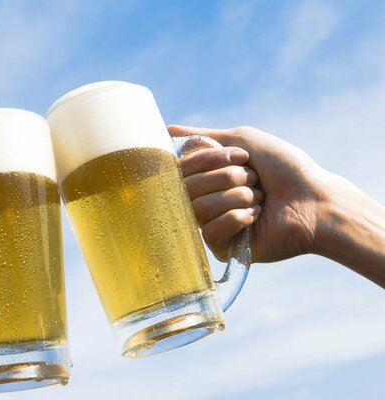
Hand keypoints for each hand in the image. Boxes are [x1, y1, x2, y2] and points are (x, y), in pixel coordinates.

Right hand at [169, 125, 384, 286]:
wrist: (314, 200)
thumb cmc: (285, 168)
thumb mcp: (244, 141)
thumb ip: (205, 137)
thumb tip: (168, 130)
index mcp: (208, 175)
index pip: (183, 168)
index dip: (209, 159)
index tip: (242, 156)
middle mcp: (206, 198)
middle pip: (188, 187)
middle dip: (227, 178)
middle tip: (254, 179)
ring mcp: (213, 223)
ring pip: (199, 208)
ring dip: (237, 197)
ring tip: (260, 199)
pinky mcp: (223, 247)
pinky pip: (210, 232)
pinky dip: (237, 219)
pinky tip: (256, 218)